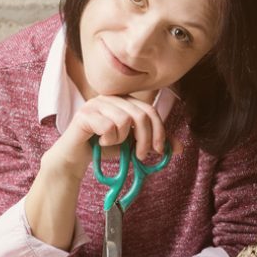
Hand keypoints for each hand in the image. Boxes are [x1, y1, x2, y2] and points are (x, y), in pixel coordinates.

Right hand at [45, 95, 166, 173]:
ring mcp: (96, 102)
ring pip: (124, 120)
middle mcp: (111, 97)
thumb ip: (153, 142)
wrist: (77, 158)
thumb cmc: (105, 148)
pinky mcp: (84, 113)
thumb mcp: (133, 145)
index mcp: (124, 100)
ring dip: (121, 139)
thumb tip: (179, 148)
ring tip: (112, 143)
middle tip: (140, 156)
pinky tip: (99, 141)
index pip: (150, 110)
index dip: (159, 131)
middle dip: (145, 139)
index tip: (159, 151)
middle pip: (140, 115)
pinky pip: (108, 126)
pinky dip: (108, 140)